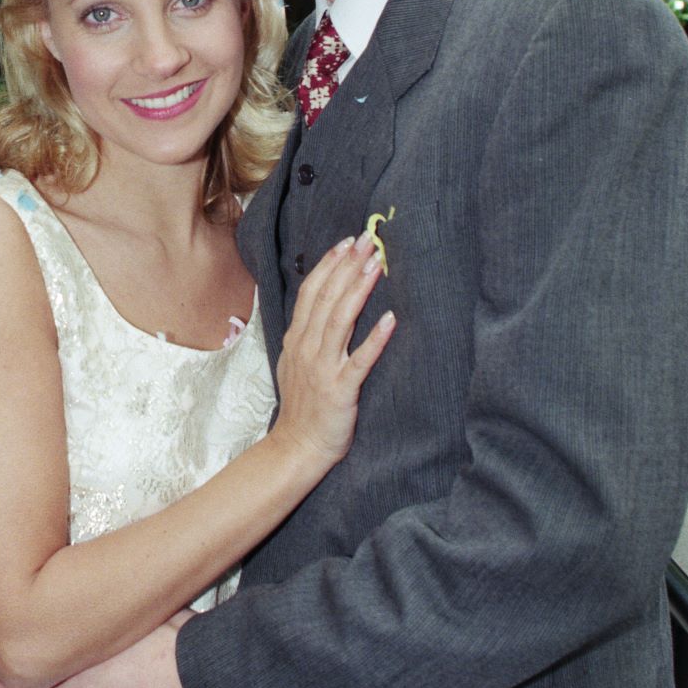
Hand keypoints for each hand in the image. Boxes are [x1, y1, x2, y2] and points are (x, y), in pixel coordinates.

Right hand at [274, 231, 394, 466]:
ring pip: (340, 321)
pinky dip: (375, 339)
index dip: (329, 264)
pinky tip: (392, 319)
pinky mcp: (340, 390)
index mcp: (297, 339)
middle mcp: (307, 348)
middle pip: (327, 298)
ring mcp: (322, 368)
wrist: (297, 447)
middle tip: (368, 240)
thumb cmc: (303, 405)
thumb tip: (324, 304)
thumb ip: (307, 333)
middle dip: (347, 266)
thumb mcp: (295, 361)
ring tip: (376, 265)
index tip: (347, 242)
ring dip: (358, 290)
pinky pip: (360, 361)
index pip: (311, 291)